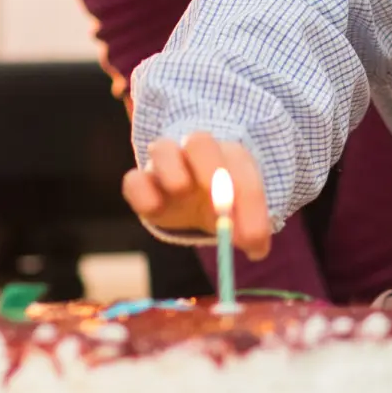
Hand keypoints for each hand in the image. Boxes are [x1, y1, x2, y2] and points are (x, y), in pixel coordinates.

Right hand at [122, 132, 270, 257]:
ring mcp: (166, 165)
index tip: (252, 239)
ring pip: (163, 149)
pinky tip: (153, 208)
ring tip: (181, 190)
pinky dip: (140, 191)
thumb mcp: (242, 217)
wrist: (195, 196)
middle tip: (218, 205)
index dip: (249, 203)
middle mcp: (196, 154)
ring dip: (172, 168)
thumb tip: (257, 250)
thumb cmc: (224, 203)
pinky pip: (134, 179)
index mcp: (228, 157)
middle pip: (199, 142)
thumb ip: (251, 231)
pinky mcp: (142, 183)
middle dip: (210, 168)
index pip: (241, 169)